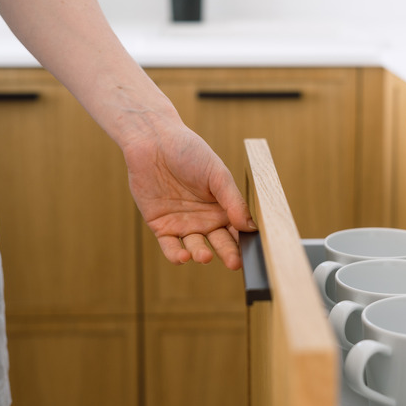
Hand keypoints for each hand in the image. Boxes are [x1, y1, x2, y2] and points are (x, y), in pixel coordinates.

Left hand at [123, 124, 255, 269]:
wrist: (154, 142)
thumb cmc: (189, 152)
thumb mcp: (218, 174)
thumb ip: (233, 201)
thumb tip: (250, 226)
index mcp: (223, 207)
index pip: (237, 231)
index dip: (244, 242)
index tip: (251, 252)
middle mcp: (205, 219)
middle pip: (219, 243)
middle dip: (227, 254)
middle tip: (234, 263)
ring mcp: (183, 224)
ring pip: (195, 247)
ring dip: (201, 254)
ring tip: (204, 256)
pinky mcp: (161, 226)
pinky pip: (170, 246)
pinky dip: (176, 254)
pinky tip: (183, 257)